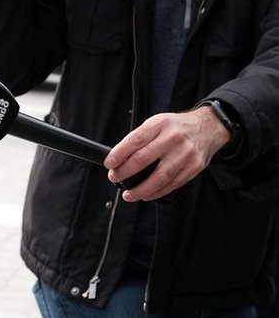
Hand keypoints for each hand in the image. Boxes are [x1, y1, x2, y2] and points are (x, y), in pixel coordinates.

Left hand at [104, 106, 230, 201]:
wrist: (208, 127)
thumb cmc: (177, 127)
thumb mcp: (157, 122)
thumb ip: (140, 138)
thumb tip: (119, 157)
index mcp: (160, 124)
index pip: (134, 140)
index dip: (119, 154)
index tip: (109, 164)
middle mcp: (173, 138)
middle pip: (143, 159)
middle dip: (125, 172)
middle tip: (115, 177)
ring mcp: (185, 153)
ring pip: (159, 177)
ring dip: (140, 189)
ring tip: (129, 194)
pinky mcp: (194, 167)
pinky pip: (173, 184)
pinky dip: (157, 192)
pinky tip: (147, 194)